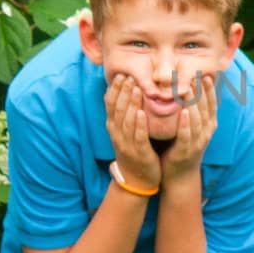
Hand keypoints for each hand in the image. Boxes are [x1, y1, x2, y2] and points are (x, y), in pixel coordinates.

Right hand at [106, 74, 160, 190]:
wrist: (137, 179)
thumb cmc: (134, 150)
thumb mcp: (126, 131)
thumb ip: (126, 113)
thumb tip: (128, 91)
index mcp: (113, 126)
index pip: (110, 104)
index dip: (115, 89)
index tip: (121, 74)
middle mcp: (117, 133)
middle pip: (117, 109)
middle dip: (123, 91)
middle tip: (129, 75)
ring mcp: (126, 144)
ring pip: (127, 120)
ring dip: (130, 103)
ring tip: (136, 88)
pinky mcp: (138, 153)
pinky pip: (138, 137)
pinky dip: (139, 125)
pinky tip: (143, 114)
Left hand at [160, 71, 216, 181]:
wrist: (180, 175)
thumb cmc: (182, 147)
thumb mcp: (192, 127)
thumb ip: (192, 111)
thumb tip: (188, 88)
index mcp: (209, 125)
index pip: (211, 103)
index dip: (208, 89)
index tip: (204, 74)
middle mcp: (206, 132)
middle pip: (205, 108)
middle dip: (200, 90)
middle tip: (195, 74)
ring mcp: (198, 142)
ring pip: (197, 119)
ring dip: (193, 102)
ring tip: (189, 87)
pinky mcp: (186, 150)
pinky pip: (186, 134)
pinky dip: (186, 123)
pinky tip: (184, 112)